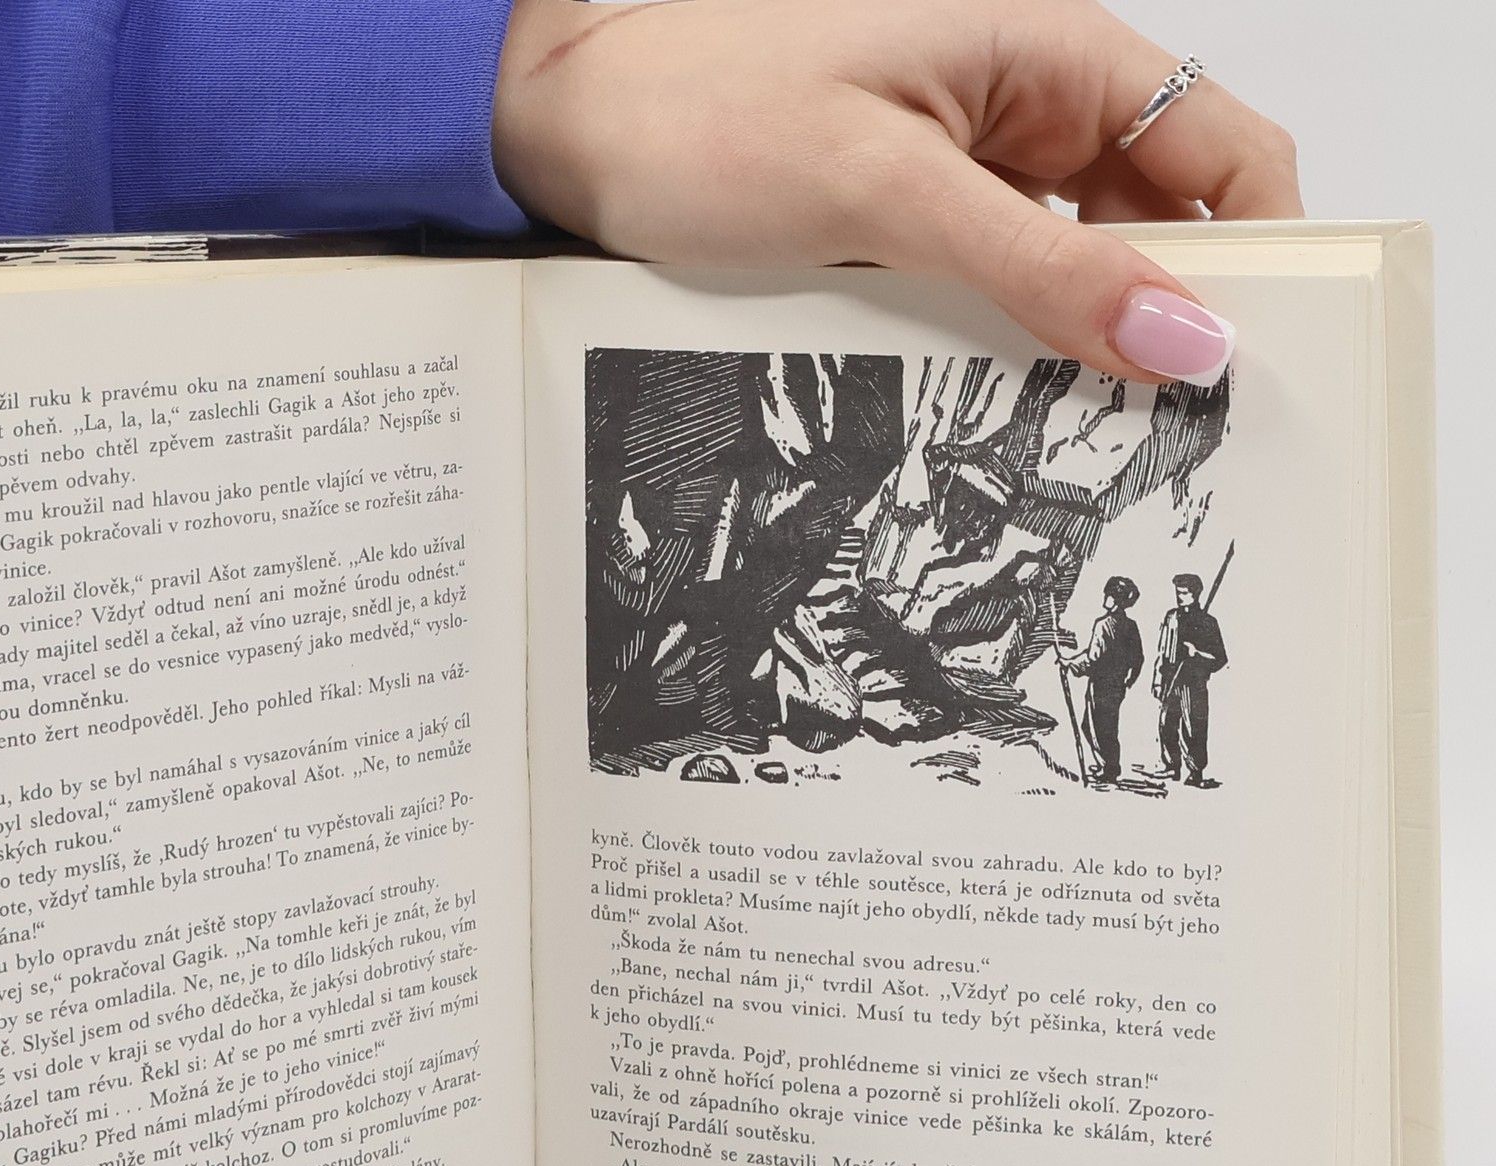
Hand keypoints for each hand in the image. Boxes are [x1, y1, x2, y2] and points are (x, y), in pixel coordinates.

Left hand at [495, 0, 1300, 382]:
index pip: (1224, 150)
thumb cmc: (702, 108)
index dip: (1260, 254)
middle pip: (1159, 221)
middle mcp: (1026, 108)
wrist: (566, 118)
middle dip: (1169, 320)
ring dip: (1082, 347)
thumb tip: (1181, 335)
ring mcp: (966, 170)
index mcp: (1052, 57)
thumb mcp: (884, 190)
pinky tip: (993, 415)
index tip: (1244, 369)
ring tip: (1077, 448)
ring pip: (1075, 268)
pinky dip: (1006, 349)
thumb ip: (1037, 264)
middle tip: (1159, 442)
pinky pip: (993, 290)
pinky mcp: (908, 225)